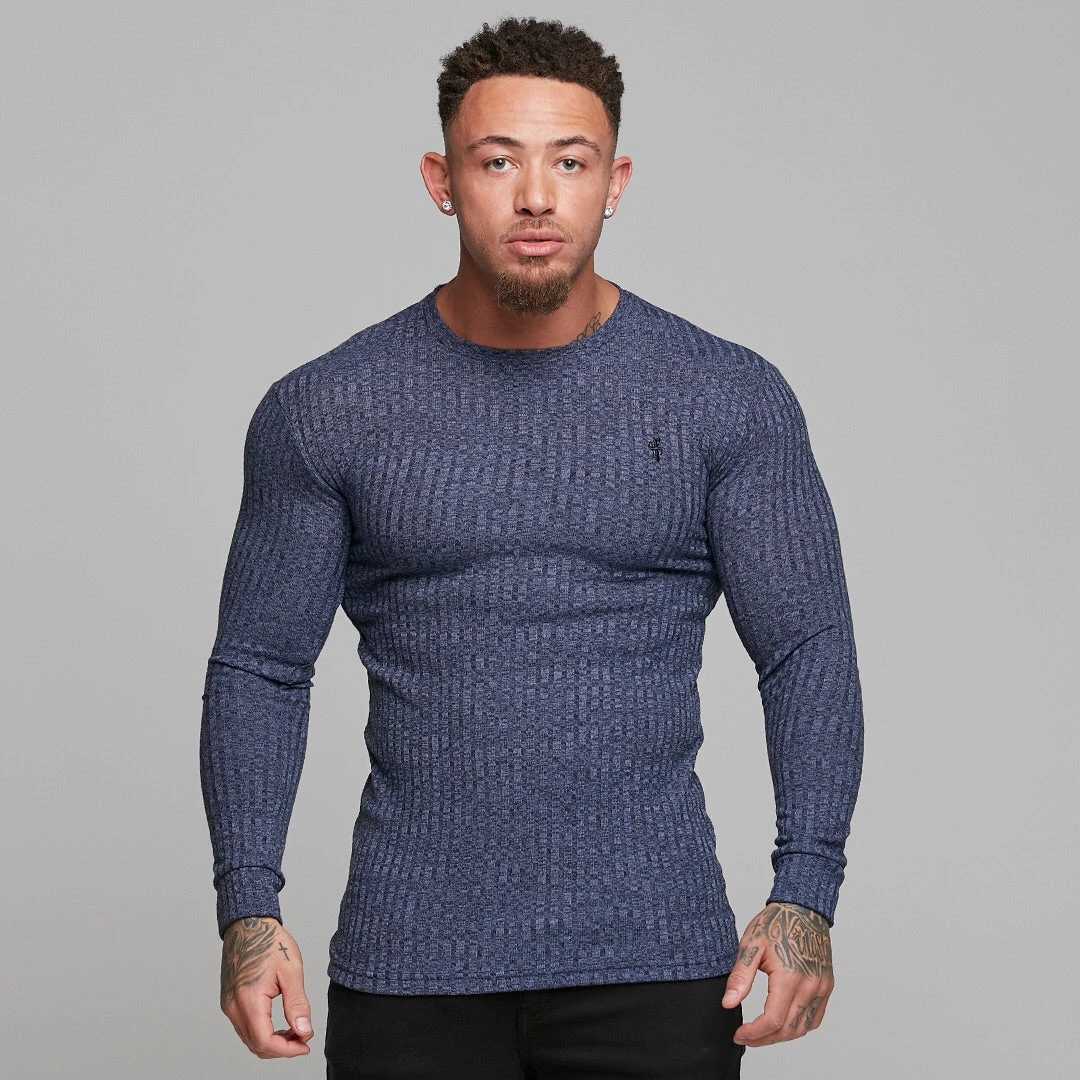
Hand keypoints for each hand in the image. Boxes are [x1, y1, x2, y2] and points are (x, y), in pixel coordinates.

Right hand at [219, 916, 314, 1057]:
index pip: (265, 1042)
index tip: (305, 1044)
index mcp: (248, 1000)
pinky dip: (262, 1032)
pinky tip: (279, 1023)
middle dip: (282, 1048)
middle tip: (303, 1038)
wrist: (248, 924)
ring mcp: (228, 1005)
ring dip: (272, 1041)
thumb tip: (304, 1031)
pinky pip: (244, 1027)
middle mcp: (233, 1007)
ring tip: (294, 1030)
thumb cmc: (269, 941)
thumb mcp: (290, 971)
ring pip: (249, 1038)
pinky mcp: (228, 1001)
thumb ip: (297, 1004)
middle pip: (256, 1045)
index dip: (287, 1050)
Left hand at [721, 902, 833, 1047]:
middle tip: (746, 1036)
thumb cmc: (777, 922)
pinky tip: (784, 1023)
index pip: (773, 1020)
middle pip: (788, 1029)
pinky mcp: (827, 986)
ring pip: (803, 1028)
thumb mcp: (751, 945)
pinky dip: (800, 1026)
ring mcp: (822, 987)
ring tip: (762, 1032)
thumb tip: (728, 1003)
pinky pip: (815, 1017)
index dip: (754, 1033)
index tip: (739, 1034)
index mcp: (790, 977)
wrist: (803, 907)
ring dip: (782, 1035)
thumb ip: (740, 977)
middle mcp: (810, 986)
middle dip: (764, 1038)